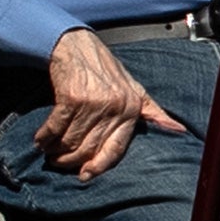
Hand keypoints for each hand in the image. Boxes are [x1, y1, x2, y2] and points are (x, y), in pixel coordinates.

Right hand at [39, 28, 186, 180]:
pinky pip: (55, 127)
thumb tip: (178, 129)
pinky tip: (40, 140)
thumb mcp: (134, 88)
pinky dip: (45, 137)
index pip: (116, 148)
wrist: (77, 45)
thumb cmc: (105, 69)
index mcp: (130, 108)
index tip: (85, 175)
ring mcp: (92, 102)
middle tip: (59, 161)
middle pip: (89, 148)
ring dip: (55, 150)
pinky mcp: (71, 97)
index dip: (99, 166)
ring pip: (71, 140)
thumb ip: (152, 111)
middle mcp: (113, 106)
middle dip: (70, 160)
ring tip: (49, 152)